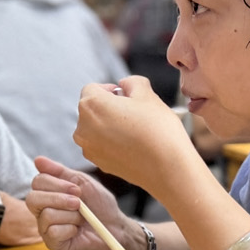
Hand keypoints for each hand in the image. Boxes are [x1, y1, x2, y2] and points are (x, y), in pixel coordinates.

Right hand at [26, 157, 143, 249]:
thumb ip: (59, 171)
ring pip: (46, 215)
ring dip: (71, 216)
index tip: (77, 189)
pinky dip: (70, 229)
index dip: (57, 184)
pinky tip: (77, 231)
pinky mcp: (52, 243)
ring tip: (81, 219)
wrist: (114, 226)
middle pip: (32, 199)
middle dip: (59, 199)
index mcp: (48, 193)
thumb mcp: (82, 182)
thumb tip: (38, 160)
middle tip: (78, 203)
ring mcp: (45, 227)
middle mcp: (42, 210)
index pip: (37, 182)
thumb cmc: (99, 204)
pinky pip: (53, 232)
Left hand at [74, 75, 198, 195]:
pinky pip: (101, 145)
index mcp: (90, 104)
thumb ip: (131, 82)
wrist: (167, 168)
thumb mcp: (147, 93)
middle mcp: (82, 127)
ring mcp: (88, 148)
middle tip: (134, 114)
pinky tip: (133, 145)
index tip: (127, 97)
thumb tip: (124, 84)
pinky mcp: (98, 163)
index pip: (93, 88)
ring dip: (110, 125)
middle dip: (109, 107)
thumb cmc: (157, 128)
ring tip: (135, 130)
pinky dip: (112, 142)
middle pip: (92, 109)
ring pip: (96, 128)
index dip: (111, 89)